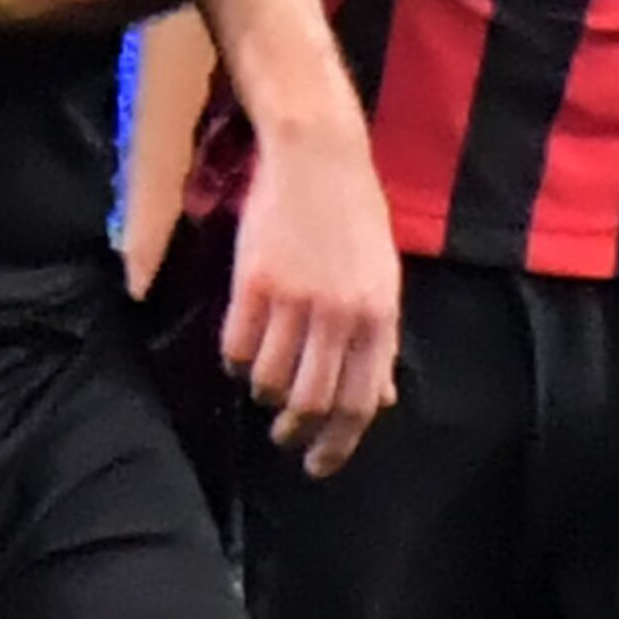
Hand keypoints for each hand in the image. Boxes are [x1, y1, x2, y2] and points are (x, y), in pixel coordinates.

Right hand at [222, 115, 402, 474]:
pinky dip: (236, 361)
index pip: (361, 403)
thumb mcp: (383, 278)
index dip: (338, 444)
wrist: (318, 153)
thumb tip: (380, 400)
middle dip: (296, 432)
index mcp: (380, 316)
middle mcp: (340, 315)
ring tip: (264, 386)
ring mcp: (295, 299)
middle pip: (313, 402)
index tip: (320, 464)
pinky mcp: (253, 282)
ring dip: (264, 395)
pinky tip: (242, 353)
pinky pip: (236, 347)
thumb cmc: (354, 215)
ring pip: (269, 381)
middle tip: (286, 438)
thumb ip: (379, 342)